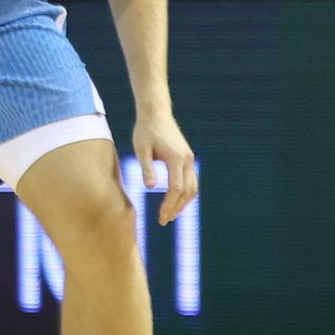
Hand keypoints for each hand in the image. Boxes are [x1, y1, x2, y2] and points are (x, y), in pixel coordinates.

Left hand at [133, 110, 197, 224]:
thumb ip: (147, 169)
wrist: (156, 113)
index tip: (160, 218)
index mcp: (176, 158)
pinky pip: (191, 180)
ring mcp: (189, 158)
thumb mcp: (141, 150)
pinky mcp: (187, 157)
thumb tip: (151, 187)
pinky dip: (185, 193)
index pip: (176, 189)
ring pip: (193, 187)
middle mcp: (187, 159)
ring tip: (170, 214)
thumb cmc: (145, 131)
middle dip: (177, 208)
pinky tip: (175, 200)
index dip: (169, 205)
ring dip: (183, 203)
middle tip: (164, 221)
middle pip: (187, 191)